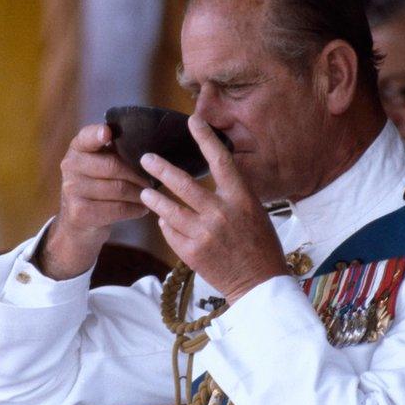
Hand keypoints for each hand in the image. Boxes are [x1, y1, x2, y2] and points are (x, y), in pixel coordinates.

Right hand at [42, 124, 149, 278]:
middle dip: (137, 174)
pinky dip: (135, 209)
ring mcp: (71, 190)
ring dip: (139, 193)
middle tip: (152, 180)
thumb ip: (115, 150)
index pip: (86, 137)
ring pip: (118, 189)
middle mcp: (70, 166)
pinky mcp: (79, 212)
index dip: (97, 134)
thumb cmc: (97, 184)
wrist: (78, 220)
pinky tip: (142, 209)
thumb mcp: (100, 163)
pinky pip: (117, 209)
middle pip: (112, 166)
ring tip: (151, 195)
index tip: (108, 132)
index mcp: (77, 148)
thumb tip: (147, 148)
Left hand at [138, 115, 286, 302]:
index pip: (221, 161)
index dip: (205, 138)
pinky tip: (164, 220)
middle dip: (160, 168)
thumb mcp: (254, 212)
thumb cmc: (259, 245)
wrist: (259, 284)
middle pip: (183, 184)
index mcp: (241, 199)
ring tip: (145, 191)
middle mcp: (221, 213)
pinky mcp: (191, 253)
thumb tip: (207, 177)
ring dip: (154, 198)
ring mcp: (204, 234)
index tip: (193, 120)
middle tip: (146, 158)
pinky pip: (170, 231)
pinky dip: (165, 224)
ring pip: (168, 209)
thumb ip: (231, 194)